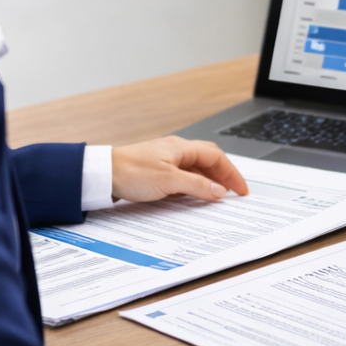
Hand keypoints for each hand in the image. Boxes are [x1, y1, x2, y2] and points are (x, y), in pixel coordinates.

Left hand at [111, 136, 250, 203]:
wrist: (104, 174)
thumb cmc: (132, 172)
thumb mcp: (169, 181)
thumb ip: (197, 185)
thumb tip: (219, 190)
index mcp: (182, 148)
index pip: (216, 156)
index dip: (232, 173)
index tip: (241, 189)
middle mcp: (176, 151)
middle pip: (208, 160)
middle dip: (224, 175)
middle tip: (234, 192)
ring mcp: (167, 160)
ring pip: (196, 168)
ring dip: (210, 181)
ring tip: (218, 197)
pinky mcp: (158, 170)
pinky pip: (184, 176)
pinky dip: (195, 185)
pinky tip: (195, 196)